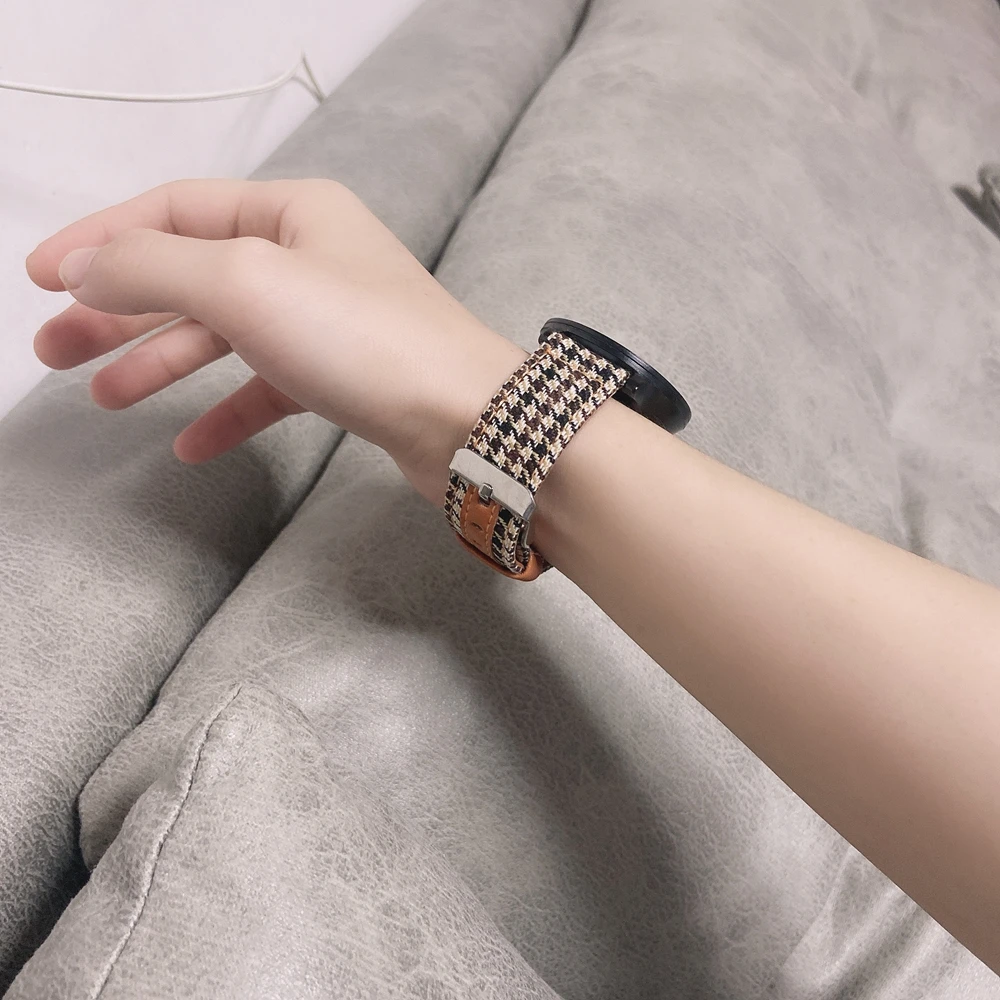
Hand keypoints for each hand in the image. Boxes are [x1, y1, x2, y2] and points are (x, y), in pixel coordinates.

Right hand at [26, 178, 527, 504]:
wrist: (467, 421)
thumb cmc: (362, 339)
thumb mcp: (245, 282)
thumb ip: (154, 267)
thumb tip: (85, 267)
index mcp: (291, 212)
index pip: (173, 210)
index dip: (99, 240)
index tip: (39, 279)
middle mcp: (311, 257)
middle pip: (192, 275)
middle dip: (119, 310)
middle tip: (54, 351)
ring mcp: (329, 321)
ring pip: (226, 334)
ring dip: (162, 361)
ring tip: (105, 397)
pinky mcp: (345, 379)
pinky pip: (269, 388)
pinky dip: (227, 411)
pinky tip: (190, 444)